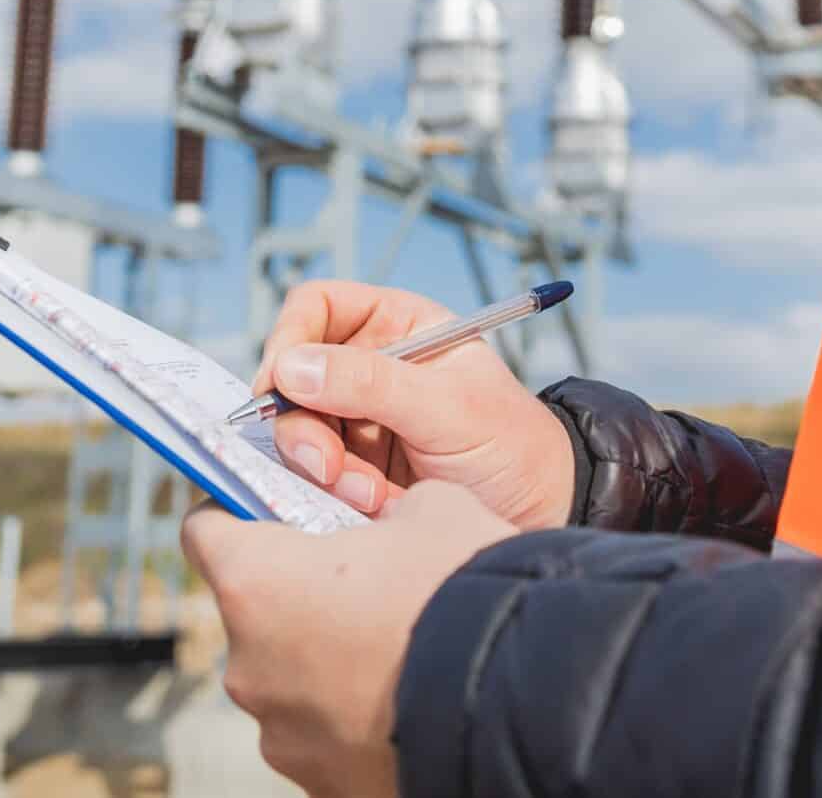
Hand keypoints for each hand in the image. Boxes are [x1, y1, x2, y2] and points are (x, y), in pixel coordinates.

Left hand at [184, 481, 515, 796]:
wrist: (524, 700)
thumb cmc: (465, 594)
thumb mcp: (432, 509)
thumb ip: (387, 511)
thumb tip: (394, 523)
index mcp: (254, 583)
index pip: (204, 532)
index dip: (238, 513)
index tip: (272, 513)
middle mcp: (249, 665)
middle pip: (253, 613)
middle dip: (302, 596)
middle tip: (368, 585)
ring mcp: (281, 735)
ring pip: (291, 679)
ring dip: (329, 663)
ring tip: (401, 651)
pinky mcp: (319, 785)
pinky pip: (326, 734)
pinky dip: (356, 716)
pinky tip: (411, 700)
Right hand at [255, 280, 575, 528]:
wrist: (540, 514)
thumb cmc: (512, 444)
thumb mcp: (448, 407)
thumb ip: (371, 384)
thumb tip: (292, 367)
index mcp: (398, 325)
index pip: (316, 307)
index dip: (291, 338)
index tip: (281, 384)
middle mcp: (369, 365)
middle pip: (294, 377)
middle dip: (303, 425)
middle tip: (325, 465)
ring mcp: (358, 419)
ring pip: (298, 431)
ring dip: (322, 467)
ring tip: (371, 494)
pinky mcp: (354, 467)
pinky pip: (314, 474)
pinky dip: (335, 492)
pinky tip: (377, 505)